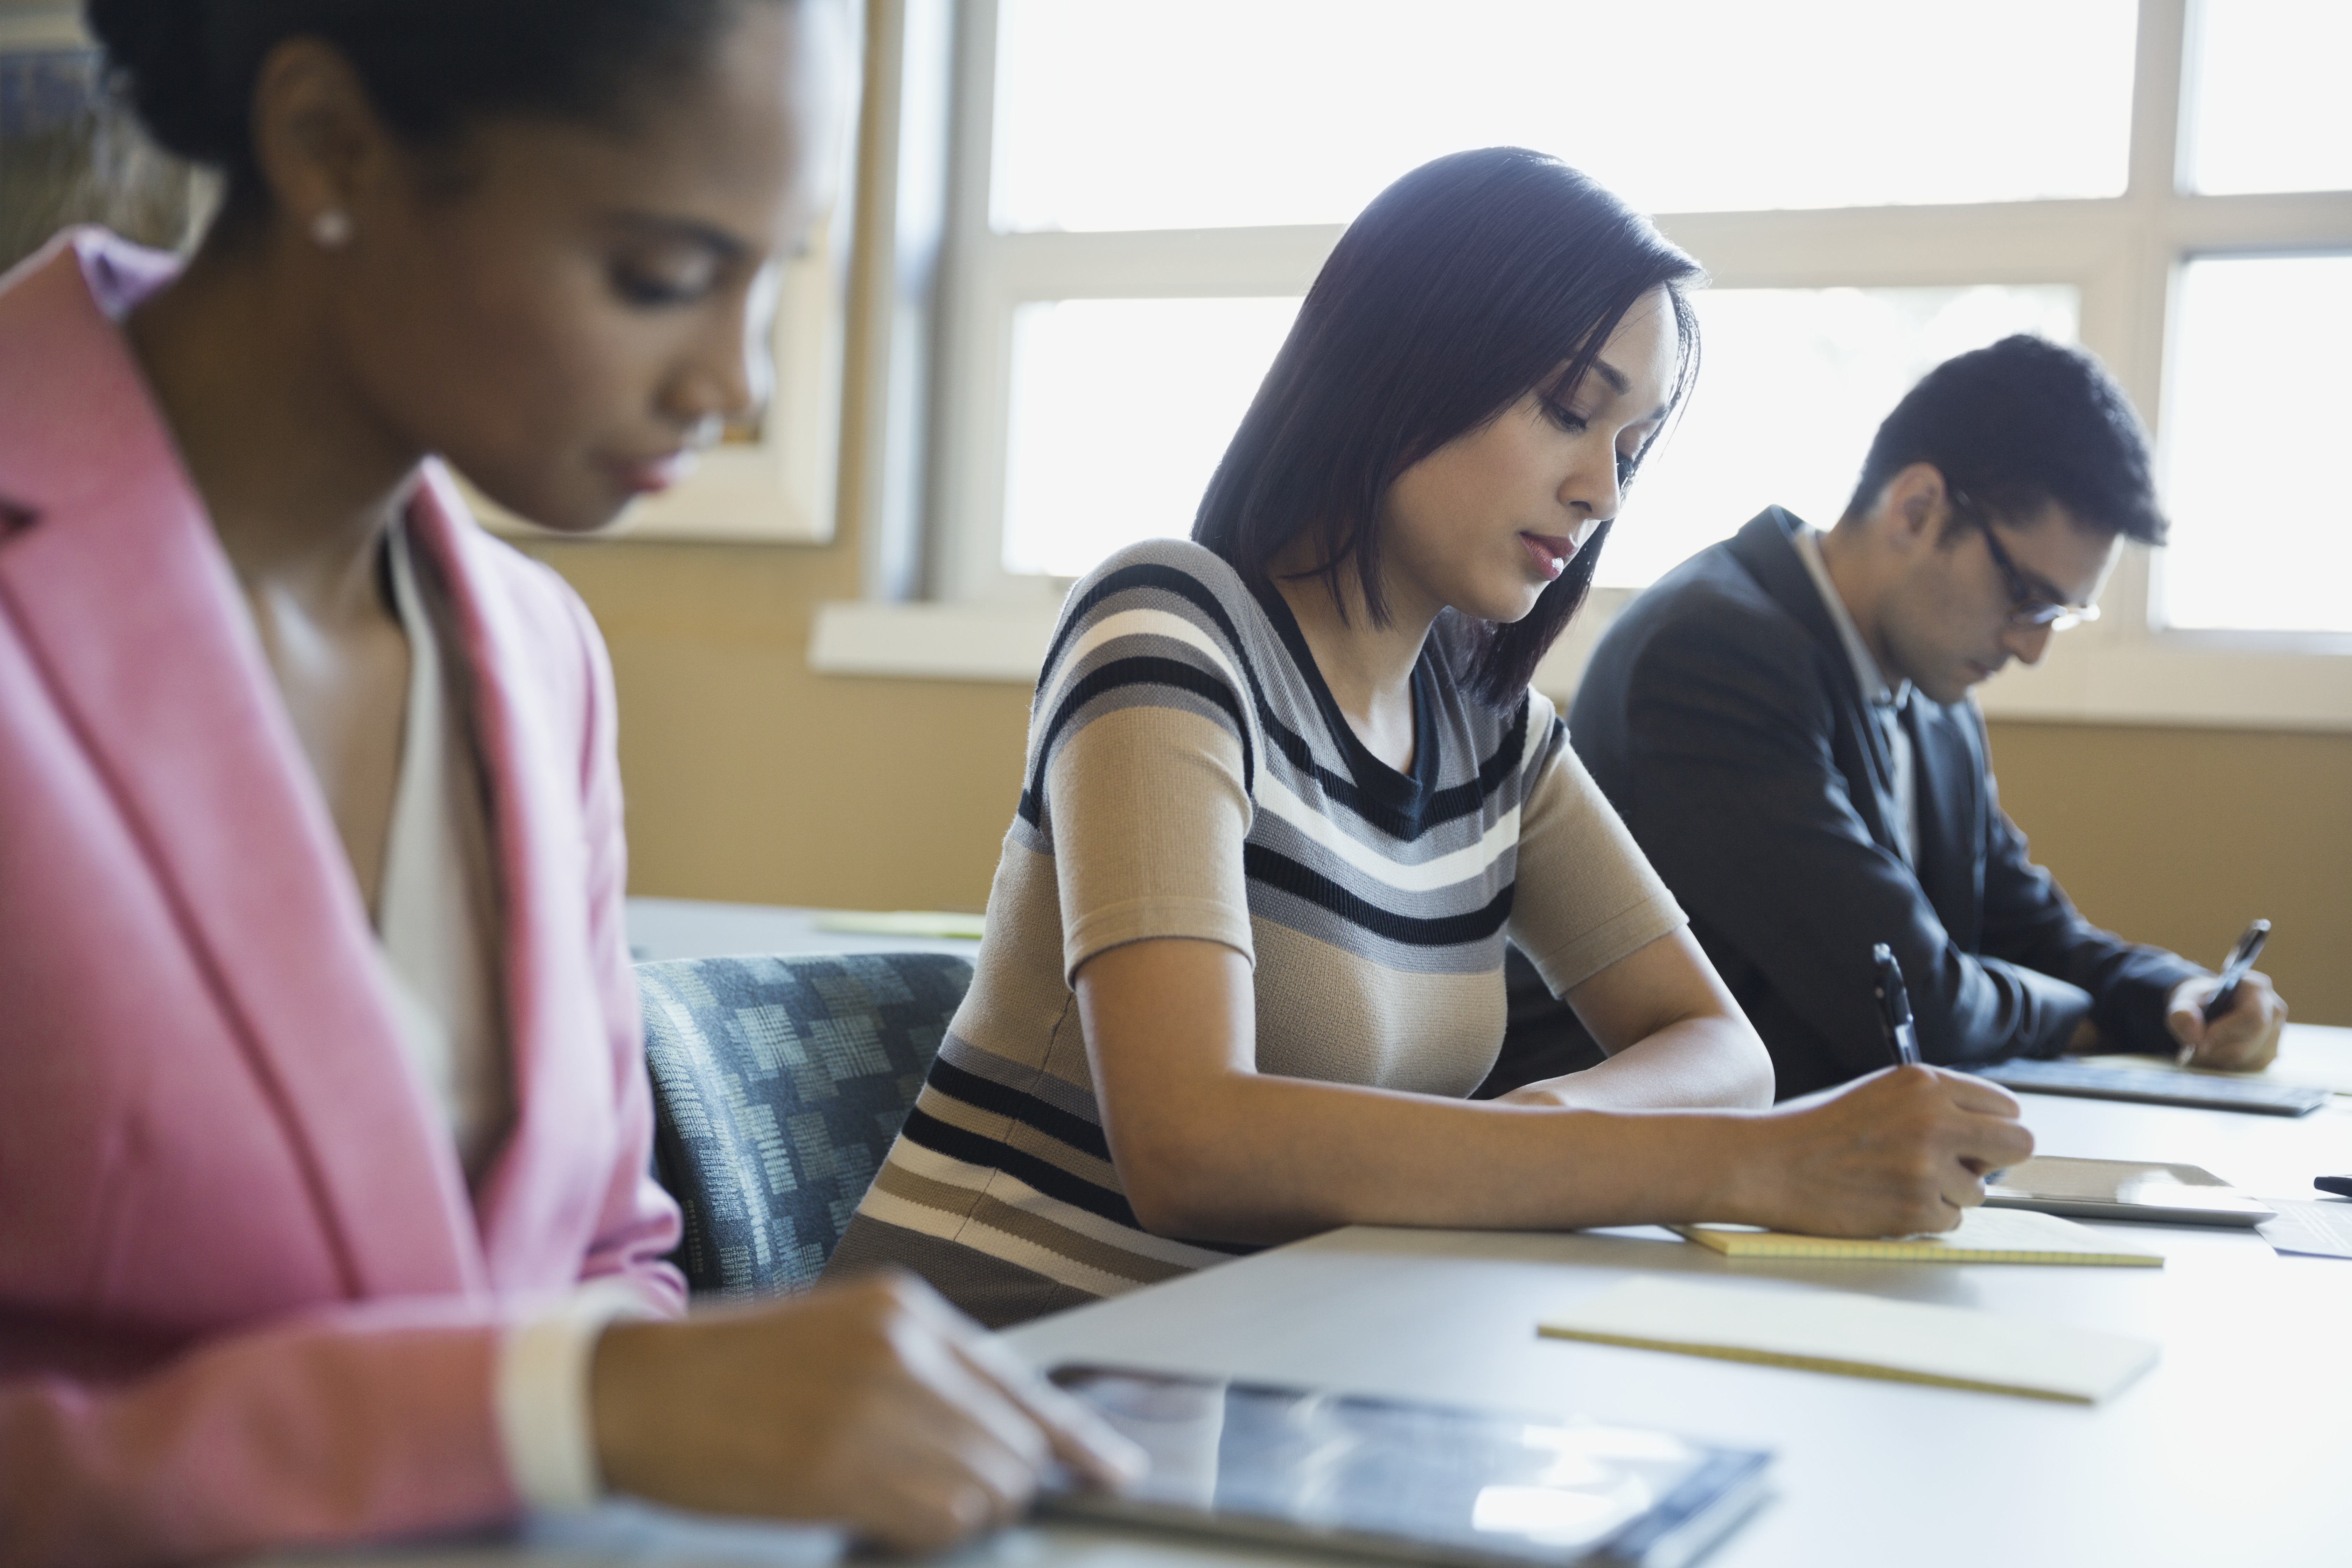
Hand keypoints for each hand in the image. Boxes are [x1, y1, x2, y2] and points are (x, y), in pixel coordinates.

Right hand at [590, 1273, 1145, 1550]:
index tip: (1115, 1472)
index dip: (1076, 1438)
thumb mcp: (841, 1336)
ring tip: (907, 1506)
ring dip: (964, 1513)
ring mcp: (869, 1407)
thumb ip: (921, 1372)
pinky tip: (890, 1521)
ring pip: (979, 1487)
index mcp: (903, 1311)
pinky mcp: (835, 1466)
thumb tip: (996, 1430)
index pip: (1017, 1385)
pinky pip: (931, 1517)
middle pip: (1010, 1444)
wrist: (637, 1389)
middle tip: (964, 1502)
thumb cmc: (734, 1372)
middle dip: (1005, 1486)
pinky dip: (928, 1532)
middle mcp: (899, 1349)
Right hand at [1725, 1066, 2034, 1236]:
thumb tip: (1991, 1134)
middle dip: (1996, 1159)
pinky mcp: (1915, 1208)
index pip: (2006, 1107)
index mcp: (1925, 1083)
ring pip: (1979, 1190)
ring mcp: (1926, 1167)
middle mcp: (1933, 1120)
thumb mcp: (1883, 1093)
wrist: (1770, 1163)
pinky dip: (1926, 1217)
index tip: (1976, 1140)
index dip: (1993, 1127)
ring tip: (1900, 1181)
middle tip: (1964, 1166)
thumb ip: (1937, 1104)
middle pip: (2018, 1144)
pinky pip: (1952, 1221)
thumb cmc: (1823, 1130)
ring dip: (1949, 1192)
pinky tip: (1888, 1200)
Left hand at [2167, 971, 2285, 1070]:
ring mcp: (2276, 1034)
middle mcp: (2274, 1010)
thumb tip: (2195, 1037)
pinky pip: (2247, 1067)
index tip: (2199, 1041)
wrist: (2207, 1010)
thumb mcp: (2182, 1002)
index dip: (2225, 1032)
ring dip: (2218, 1057)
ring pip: (2248, 1057)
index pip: (2252, 1016)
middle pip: (2251, 1040)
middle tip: (2195, 1045)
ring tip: (2204, 1044)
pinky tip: (2215, 1051)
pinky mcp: (2270, 1054)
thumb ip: (2182, 1014)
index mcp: (2257, 987)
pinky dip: (2225, 1064)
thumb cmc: (2198, 1003)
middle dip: (2218, 1047)